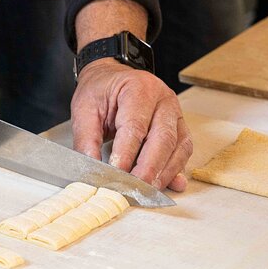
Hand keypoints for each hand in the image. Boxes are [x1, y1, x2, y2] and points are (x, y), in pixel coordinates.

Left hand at [71, 58, 191, 191]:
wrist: (112, 77)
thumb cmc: (100, 91)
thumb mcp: (84, 109)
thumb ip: (86, 139)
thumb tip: (91, 169)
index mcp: (138, 88)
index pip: (135, 126)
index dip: (127, 154)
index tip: (117, 175)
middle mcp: (163, 99)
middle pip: (163, 138)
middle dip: (149, 168)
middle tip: (135, 188)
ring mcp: (176, 113)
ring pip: (178, 147)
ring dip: (165, 172)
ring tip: (148, 191)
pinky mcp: (180, 127)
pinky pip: (183, 151)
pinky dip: (174, 170)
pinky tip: (167, 184)